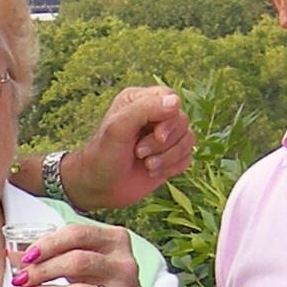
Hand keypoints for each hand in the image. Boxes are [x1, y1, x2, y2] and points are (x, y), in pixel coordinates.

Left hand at [10, 222, 162, 286]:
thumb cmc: (103, 282)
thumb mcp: (84, 262)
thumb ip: (52, 254)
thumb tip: (12, 254)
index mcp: (115, 241)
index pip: (78, 234)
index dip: (48, 243)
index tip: (27, 256)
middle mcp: (123, 266)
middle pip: (78, 261)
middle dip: (43, 270)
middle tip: (22, 278)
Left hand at [61, 84, 191, 210]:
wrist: (98, 188)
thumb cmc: (103, 155)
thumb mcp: (118, 128)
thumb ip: (144, 110)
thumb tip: (175, 102)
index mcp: (139, 101)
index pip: (171, 98)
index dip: (169, 119)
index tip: (157, 135)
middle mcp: (154, 116)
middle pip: (182, 121)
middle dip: (163, 142)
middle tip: (139, 153)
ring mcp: (163, 138)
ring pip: (188, 140)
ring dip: (168, 157)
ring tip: (146, 165)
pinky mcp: (169, 157)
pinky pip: (187, 158)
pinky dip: (171, 168)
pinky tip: (151, 172)